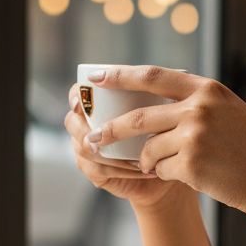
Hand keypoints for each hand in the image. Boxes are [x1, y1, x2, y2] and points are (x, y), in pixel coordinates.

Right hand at [64, 85, 180, 211]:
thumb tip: (171, 73)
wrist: (173, 166)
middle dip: (87, 129)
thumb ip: (159, 92)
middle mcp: (89, 124)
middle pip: (72, 122)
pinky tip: (141, 169)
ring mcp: (90, 149)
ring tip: (143, 156)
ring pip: (85, 148)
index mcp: (100, 103)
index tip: (82, 103)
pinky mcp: (96, 172)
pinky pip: (98, 170)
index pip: (77, 93)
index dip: (76, 96)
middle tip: (105, 135)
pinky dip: (121, 169)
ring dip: (112, 152)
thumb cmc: (168, 132)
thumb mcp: (166, 109)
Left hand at [77, 65, 245, 224]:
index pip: (152, 76)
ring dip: (146, 160)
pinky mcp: (192, 165)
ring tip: (153, 165)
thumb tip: (150, 101)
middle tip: (93, 137)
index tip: (96, 76)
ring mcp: (194, 137)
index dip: (120, 75)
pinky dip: (164, 174)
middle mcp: (198, 109)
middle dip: (112, 129)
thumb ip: (193, 101)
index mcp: (205, 89)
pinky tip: (184, 175)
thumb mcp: (225, 109)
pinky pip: (162, 170)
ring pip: (149, 149)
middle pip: (139, 117)